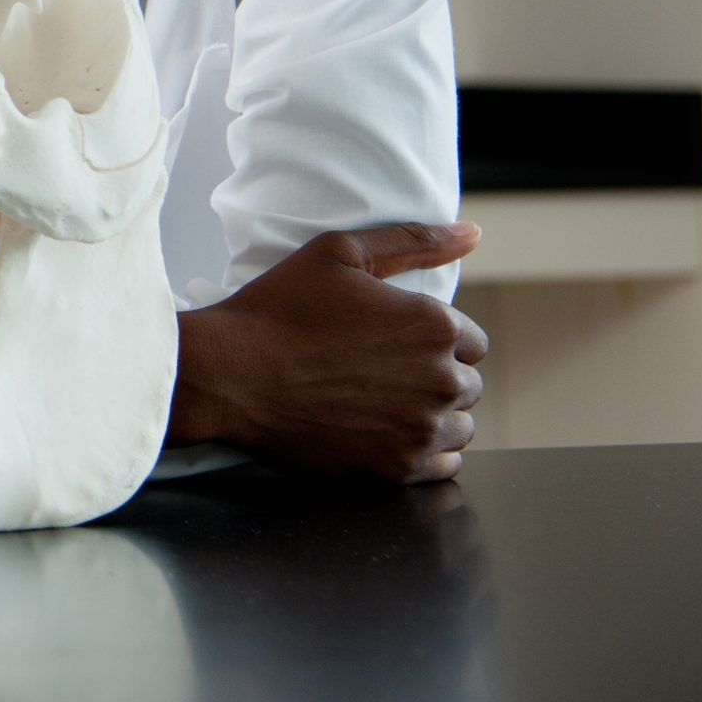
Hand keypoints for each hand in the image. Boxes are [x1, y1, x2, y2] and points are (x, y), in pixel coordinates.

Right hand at [169, 221, 488, 482]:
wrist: (228, 374)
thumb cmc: (278, 309)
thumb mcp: (338, 253)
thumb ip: (411, 240)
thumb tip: (472, 232)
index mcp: (434, 325)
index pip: (471, 341)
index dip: (432, 341)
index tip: (394, 345)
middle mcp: (440, 380)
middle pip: (466, 385)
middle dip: (433, 379)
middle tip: (379, 374)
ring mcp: (421, 429)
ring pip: (459, 427)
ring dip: (431, 417)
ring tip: (380, 405)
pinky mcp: (397, 469)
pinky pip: (443, 465)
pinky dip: (423, 453)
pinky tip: (384, 434)